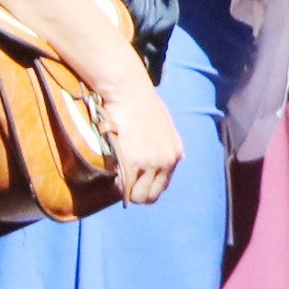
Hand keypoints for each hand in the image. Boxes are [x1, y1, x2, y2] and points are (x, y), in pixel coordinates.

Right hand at [99, 70, 184, 206]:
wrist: (129, 93)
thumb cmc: (143, 105)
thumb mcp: (166, 126)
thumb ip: (169, 144)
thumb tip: (177, 158)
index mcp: (175, 154)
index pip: (162, 186)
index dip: (146, 188)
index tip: (134, 184)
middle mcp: (166, 161)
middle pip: (151, 196)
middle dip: (135, 194)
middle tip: (121, 184)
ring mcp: (150, 163)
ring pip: (138, 195)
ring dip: (125, 191)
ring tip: (116, 178)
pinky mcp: (133, 161)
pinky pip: (124, 186)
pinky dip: (116, 184)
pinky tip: (111, 174)